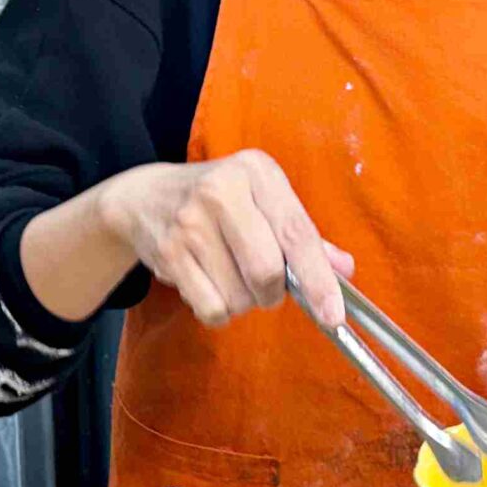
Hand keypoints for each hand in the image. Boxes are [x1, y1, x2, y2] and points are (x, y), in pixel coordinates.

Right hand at [94, 150, 355, 328]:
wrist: (143, 197)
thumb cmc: (217, 202)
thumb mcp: (261, 201)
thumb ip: (301, 235)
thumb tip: (344, 270)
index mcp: (256, 171)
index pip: (298, 233)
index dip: (318, 279)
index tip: (333, 314)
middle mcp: (222, 190)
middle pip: (267, 271)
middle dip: (272, 293)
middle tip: (264, 286)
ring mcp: (190, 222)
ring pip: (239, 296)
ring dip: (243, 301)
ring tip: (228, 276)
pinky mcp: (169, 253)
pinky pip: (211, 308)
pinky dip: (218, 310)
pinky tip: (207, 285)